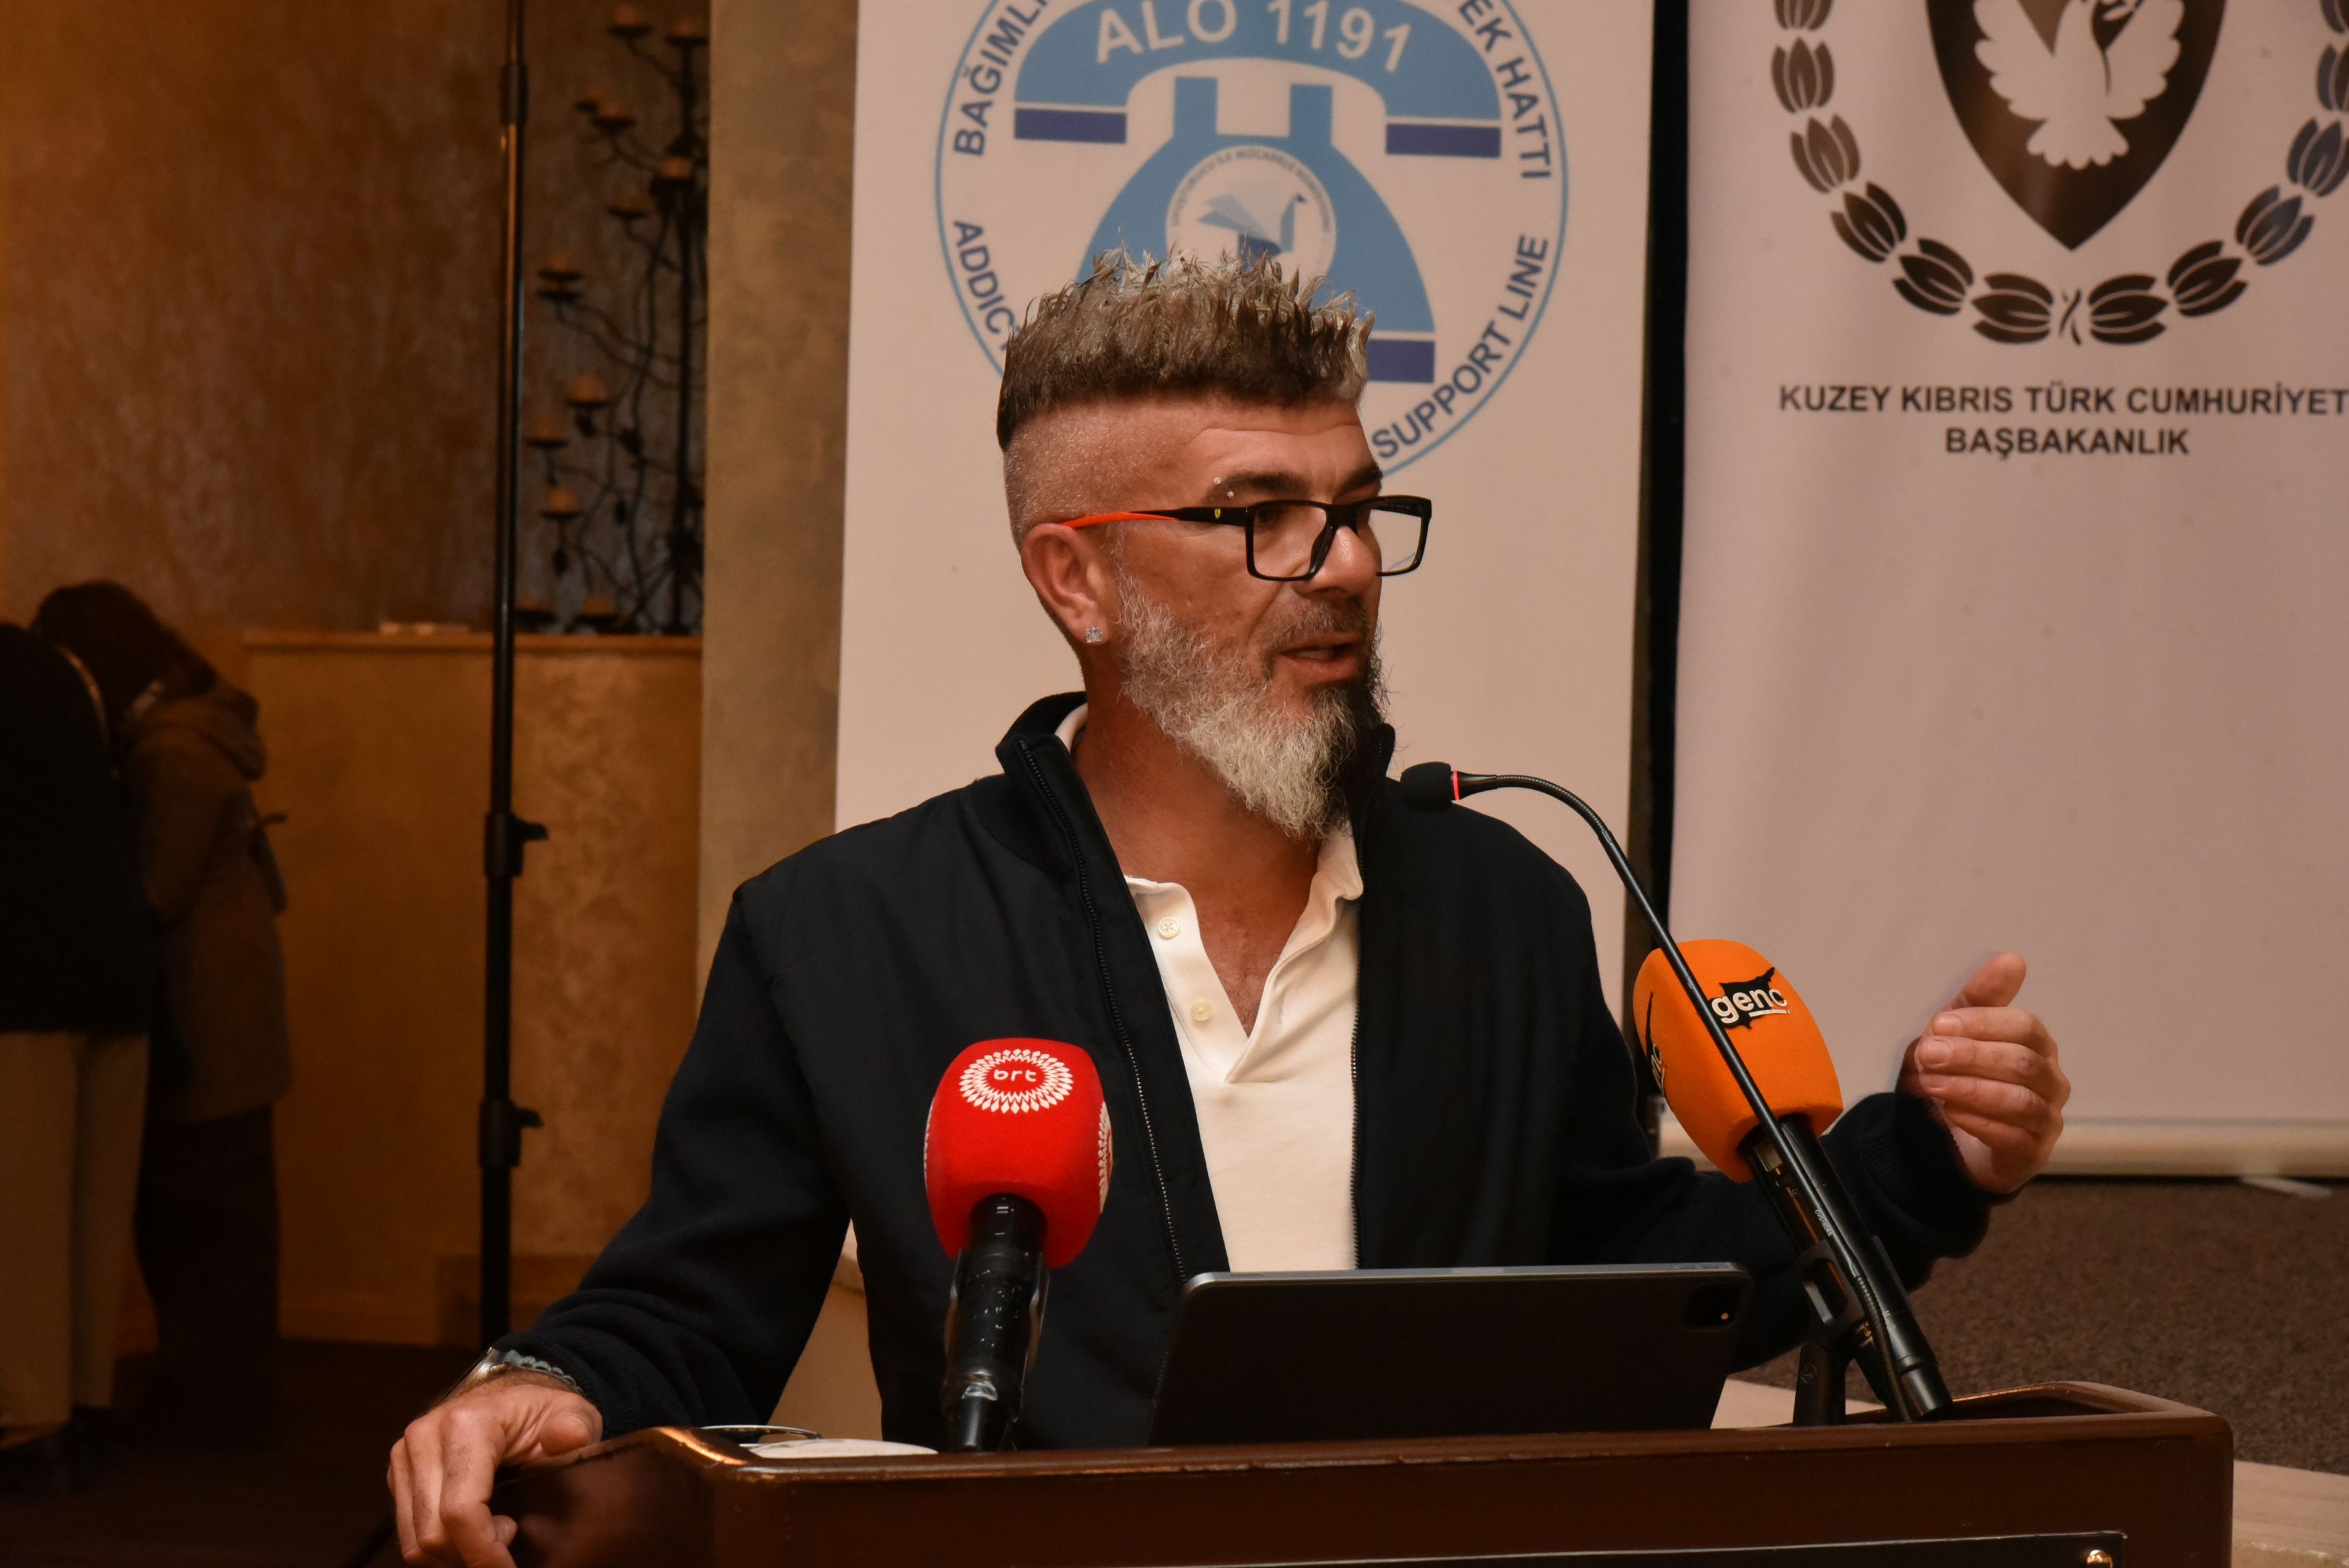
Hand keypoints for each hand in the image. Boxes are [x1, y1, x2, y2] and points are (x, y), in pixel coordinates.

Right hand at [389, 1374, 600, 1566]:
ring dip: (456, 1553)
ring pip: (416, 1541)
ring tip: (494, 1534)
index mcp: (466, 1423)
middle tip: (509, 1544)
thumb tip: (567, 1438)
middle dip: (473, 1554)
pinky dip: (441, 1546)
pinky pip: (410, 1534)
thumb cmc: (542, 1414)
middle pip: (434, 1534)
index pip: (461, 1510)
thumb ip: (574, 1427)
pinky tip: (474, 1530)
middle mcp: (424, 1437)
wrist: (509, 1399)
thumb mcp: (572, 1415)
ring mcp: (405, 1457)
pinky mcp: (399, 1475)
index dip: (485, 1552)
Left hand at [1896, 952, 2068, 1193]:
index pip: (2023, 1026)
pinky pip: (2013, 1137)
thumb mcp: (1957, 1033)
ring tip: (1931, 1084)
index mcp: (2036, 1044)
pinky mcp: (2032, 1153)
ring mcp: (2046, 1118)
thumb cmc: (1961, 1075)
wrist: (1950, 1139)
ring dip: (1970, 1089)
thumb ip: (1980, 998)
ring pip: (2020, 1100)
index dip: (1981, 1023)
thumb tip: (2013, 958)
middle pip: (2022, 1062)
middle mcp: (2051, 1080)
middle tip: (1927, 1054)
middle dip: (1971, 1056)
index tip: (1936, 1025)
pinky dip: (1977, 1121)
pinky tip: (1947, 1112)